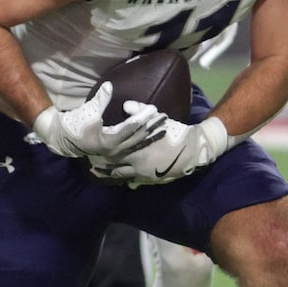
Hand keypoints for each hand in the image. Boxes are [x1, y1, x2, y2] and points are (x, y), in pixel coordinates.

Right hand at [31, 84, 166, 166]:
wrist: (63, 140)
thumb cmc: (74, 126)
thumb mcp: (87, 112)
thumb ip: (100, 100)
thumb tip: (110, 85)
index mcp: (109, 141)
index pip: (131, 127)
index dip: (143, 117)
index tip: (154, 108)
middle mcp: (116, 149)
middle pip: (139, 137)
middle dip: (152, 126)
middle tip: (164, 116)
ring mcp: (117, 152)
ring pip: (139, 144)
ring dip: (151, 135)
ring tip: (164, 127)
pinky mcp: (116, 151)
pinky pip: (135, 146)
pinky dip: (145, 140)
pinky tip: (152, 136)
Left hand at [96, 115, 229, 186]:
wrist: (195, 150)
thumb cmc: (175, 133)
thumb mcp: (157, 120)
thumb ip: (138, 111)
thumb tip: (125, 104)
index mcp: (136, 152)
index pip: (113, 156)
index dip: (102, 156)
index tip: (92, 155)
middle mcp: (139, 167)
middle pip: (115, 171)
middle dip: (104, 170)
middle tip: (92, 170)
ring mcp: (147, 175)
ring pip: (126, 179)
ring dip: (115, 178)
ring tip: (104, 178)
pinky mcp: (156, 180)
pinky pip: (138, 182)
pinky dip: (131, 181)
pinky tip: (125, 181)